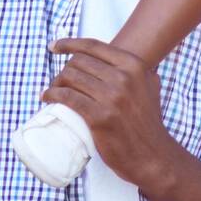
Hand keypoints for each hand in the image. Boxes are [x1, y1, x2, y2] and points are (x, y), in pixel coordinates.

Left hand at [42, 38, 178, 189]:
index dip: (68, 44)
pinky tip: (46, 98)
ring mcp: (111, 97)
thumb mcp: (149, 86)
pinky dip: (52, 95)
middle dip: (64, 70)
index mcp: (133, 65)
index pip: (92, 46)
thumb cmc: (148, 122)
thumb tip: (116, 54)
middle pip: (77, 62)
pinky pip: (67, 97)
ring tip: (54, 91)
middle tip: (59, 83)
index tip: (54, 47)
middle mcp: (123, 78)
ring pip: (70, 77)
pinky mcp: (99, 117)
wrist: (153, 156)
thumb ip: (136, 69)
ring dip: (56, 83)